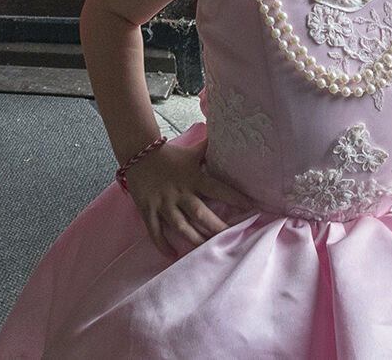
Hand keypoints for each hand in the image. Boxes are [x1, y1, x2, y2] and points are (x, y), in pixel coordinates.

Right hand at [122, 137, 249, 256]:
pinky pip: (155, 231)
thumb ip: (206, 150)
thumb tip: (223, 136)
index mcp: (193, 178)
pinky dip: (162, 244)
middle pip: (201, 213)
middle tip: (233, 239)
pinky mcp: (148, 210)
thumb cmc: (168, 155)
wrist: (138, 152)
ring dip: (194, 239)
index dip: (236, 199)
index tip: (253, 209)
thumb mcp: (191, 152)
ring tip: (207, 250)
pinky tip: (172, 255)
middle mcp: (180, 192)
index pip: (219, 189)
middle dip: (217, 227)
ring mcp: (163, 203)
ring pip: (181, 226)